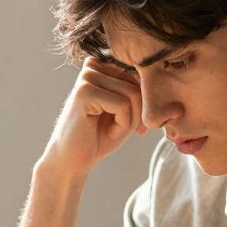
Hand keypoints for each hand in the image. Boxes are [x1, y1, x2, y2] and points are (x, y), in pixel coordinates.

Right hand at [38, 57, 147, 179]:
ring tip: (109, 129)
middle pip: (138, 84)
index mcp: (102, 65)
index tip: (124, 121)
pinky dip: (121, 125)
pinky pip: (123, 105)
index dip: (140, 104)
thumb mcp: (129, 109)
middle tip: (114, 128)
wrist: (74, 161)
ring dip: (127, 120)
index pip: (141, 75)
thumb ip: (141, 90)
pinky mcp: (84, 92)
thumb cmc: (102, 136)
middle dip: (135, 113)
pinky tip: (106, 132)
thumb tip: (152, 80)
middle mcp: (93, 65)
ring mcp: (87, 77)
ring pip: (133, 94)